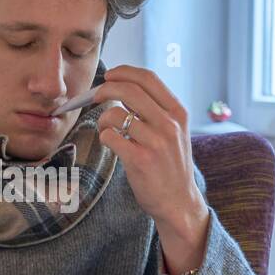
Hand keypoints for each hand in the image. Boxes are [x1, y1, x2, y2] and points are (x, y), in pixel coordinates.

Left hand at [94, 66, 209, 274]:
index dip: (125, 72)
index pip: (149, 78)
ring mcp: (156, 142)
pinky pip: (110, 137)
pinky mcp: (141, 160)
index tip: (110, 75)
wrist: (179, 202)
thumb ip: (155, 110)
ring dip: (102, 119)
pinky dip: (104, 137)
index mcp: (178, 112)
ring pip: (115, 114)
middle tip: (95, 96)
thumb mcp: (174, 132)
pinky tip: (110, 143)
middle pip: (130, 91)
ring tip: (106, 129)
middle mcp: (169, 124)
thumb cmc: (170, 166)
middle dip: (105, 89)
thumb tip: (124, 89)